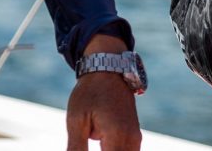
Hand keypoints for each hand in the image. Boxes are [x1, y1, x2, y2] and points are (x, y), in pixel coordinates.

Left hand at [66, 34, 140, 150]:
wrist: (109, 68)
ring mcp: (135, 137)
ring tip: (87, 139)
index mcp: (116, 135)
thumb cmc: (90, 92)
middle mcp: (131, 138)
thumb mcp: (76, 120)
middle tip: (84, 143)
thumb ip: (76, 149)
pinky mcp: (134, 135)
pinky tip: (101, 144)